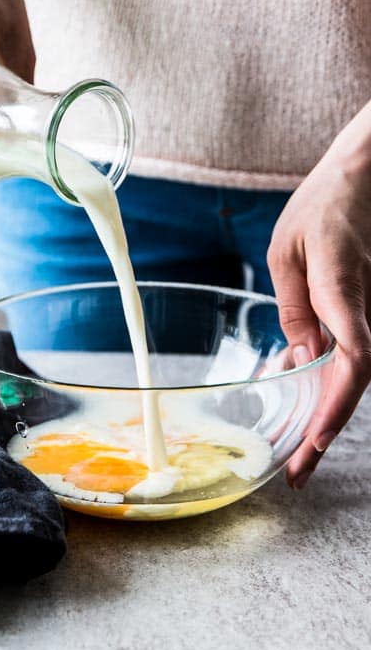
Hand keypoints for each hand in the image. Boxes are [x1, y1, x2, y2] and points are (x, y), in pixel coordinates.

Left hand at [267, 128, 370, 488]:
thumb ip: (294, 306)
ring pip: (357, 374)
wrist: (368, 175)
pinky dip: (333, 384)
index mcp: (345, 287)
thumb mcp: (286, 250)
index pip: (354, 361)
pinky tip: (308, 401)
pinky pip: (357, 354)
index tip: (312, 444)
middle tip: (295, 475)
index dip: (335, 408)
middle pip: (356, 382)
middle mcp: (370, 306)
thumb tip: (299, 359)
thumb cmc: (325, 204)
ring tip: (297, 454)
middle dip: (325, 431)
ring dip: (328, 413)